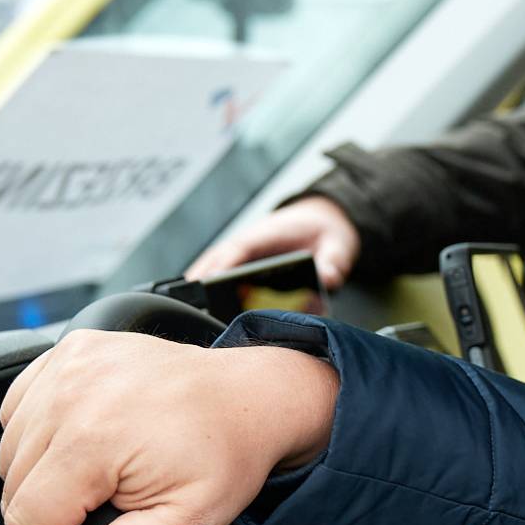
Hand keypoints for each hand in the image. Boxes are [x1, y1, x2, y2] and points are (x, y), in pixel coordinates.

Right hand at [0, 331, 337, 524]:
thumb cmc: (223, 455)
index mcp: (93, 439)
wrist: (248, 397)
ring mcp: (68, 364)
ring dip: (47, 473)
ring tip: (104, 471)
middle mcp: (71, 393)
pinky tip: (88, 438)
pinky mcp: (69, 349)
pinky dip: (43, 432)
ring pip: (12, 450)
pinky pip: (21, 409)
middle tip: (110, 506)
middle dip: (56, 511)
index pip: (27, 521)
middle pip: (14, 487)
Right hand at [186, 196, 362, 287]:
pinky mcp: (245, 257)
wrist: (324, 216)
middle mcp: (254, 239)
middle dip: (202, 275)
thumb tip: (328, 278)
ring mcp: (247, 248)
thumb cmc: (327, 231)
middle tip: (187, 301)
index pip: (243, 247)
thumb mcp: (338, 244)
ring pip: (215, 261)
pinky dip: (208, 279)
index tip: (210, 280)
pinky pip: (221, 266)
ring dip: (200, 279)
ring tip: (186, 308)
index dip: (225, 263)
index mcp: (272, 233)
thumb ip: (334, 261)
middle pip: (220, 256)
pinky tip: (199, 302)